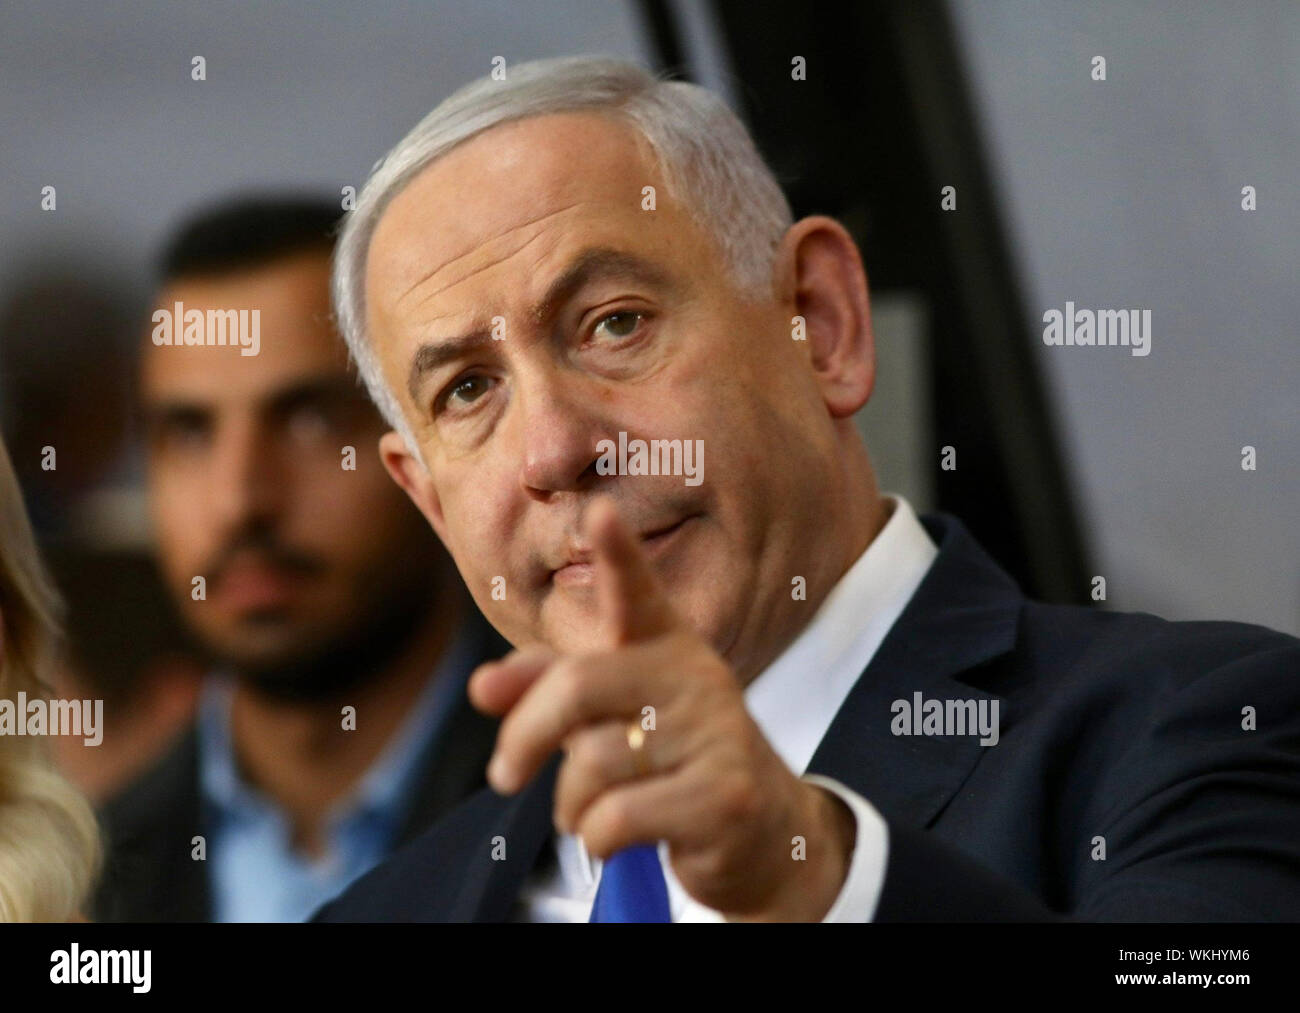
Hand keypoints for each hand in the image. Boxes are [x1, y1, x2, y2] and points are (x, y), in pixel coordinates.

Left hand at [469, 494, 855, 919]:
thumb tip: (480, 686)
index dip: (617, 554)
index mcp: (666, 644)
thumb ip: (545, 690)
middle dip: (526, 734)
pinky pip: (617, 817)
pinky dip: (595, 838)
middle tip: (504, 773)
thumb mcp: (610, 715)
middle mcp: (696, 677)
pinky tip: (613, 838)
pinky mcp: (724, 797)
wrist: (762, 833)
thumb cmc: (668, 760)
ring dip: (568, 803)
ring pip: (593, 762)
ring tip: (584, 812)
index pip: (636, 593)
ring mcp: (717, 735)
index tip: (600, 511)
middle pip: (578, 687)